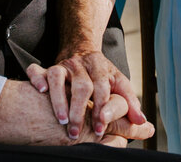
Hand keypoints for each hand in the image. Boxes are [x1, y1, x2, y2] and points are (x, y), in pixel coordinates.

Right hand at [27, 53, 144, 140]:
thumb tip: (143, 122)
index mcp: (100, 68)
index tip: (99, 129)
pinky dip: (37, 78)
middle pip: (82, 86)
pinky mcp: (47, 67)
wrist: (80, 47)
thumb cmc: (101, 73)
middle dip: (79, 111)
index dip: (101, 109)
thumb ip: (130, 102)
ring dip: (59, 100)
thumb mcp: (118, 83)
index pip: (102, 89)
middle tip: (76, 132)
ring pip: (59, 78)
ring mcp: (63, 66)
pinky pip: (37, 70)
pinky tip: (40, 90)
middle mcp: (81, 65)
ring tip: (61, 120)